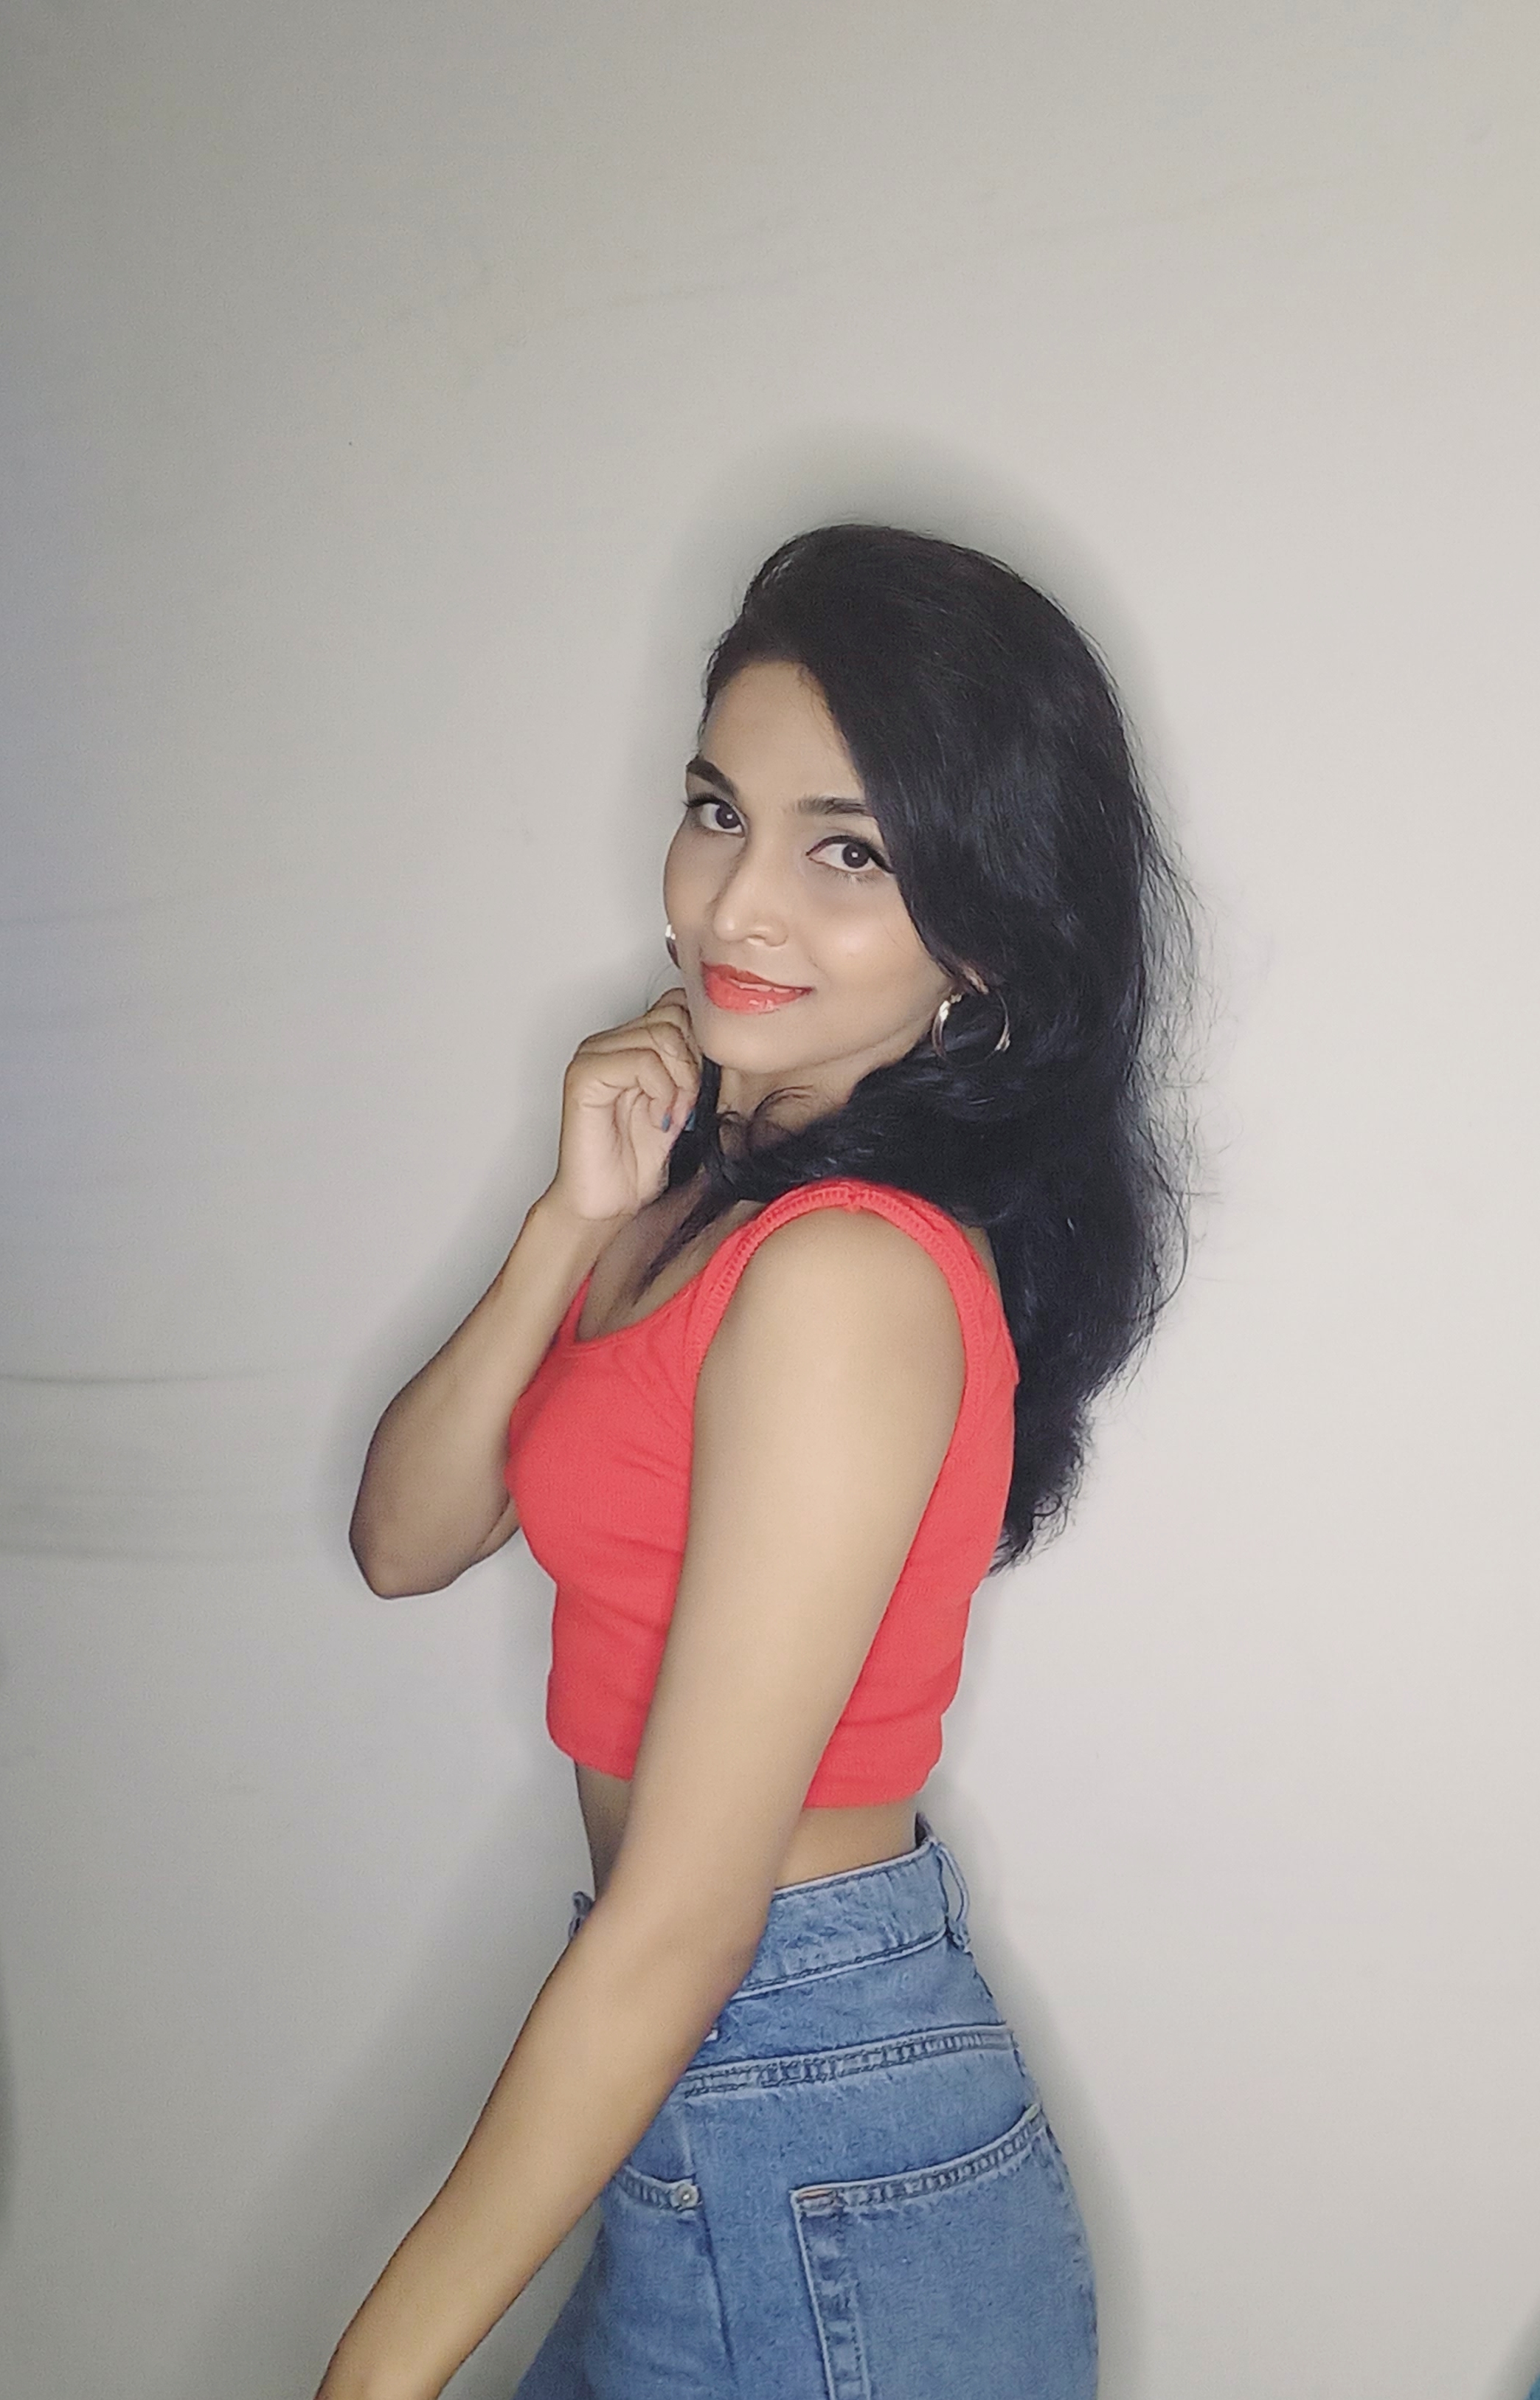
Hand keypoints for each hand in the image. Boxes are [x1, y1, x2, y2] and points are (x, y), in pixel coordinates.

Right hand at [544, 987, 703, 1223]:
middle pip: (674, 1015)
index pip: (679, 1005)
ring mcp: (593, 1055)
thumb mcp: (683, 1103)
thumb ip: (693, 1066)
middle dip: (693, 1063)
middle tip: (687, 1105)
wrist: (606, 1203)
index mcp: (629, 1042)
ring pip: (662, 1034)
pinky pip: (641, 1060)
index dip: (700, 1043)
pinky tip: (659, 1118)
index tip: (700, 1087)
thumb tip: (722, 1041)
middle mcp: (608, 1041)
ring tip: (674, 1114)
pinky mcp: (584, 1076)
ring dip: (681, 1080)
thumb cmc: (638, 1162)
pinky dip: (662, 1090)